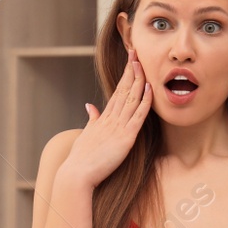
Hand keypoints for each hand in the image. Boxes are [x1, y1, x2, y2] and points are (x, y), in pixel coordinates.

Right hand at [60, 48, 150, 188]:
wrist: (76, 175)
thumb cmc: (80, 159)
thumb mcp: (86, 135)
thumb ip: (91, 119)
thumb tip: (90, 106)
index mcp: (102, 118)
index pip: (116, 91)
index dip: (124, 75)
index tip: (129, 61)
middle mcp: (110, 119)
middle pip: (123, 89)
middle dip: (130, 70)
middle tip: (135, 53)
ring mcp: (118, 127)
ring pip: (131, 98)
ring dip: (138, 80)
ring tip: (142, 63)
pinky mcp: (125, 138)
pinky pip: (138, 116)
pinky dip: (144, 101)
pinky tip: (150, 89)